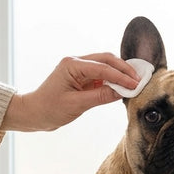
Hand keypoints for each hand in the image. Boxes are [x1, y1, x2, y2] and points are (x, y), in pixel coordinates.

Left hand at [0, 53, 139, 131]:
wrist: (34, 113)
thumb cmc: (49, 109)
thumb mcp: (76, 105)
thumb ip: (100, 96)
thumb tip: (121, 92)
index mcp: (72, 65)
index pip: (103, 68)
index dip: (121, 76)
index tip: (136, 85)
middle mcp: (76, 62)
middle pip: (107, 60)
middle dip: (124, 69)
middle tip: (139, 80)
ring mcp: (79, 68)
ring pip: (106, 65)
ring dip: (120, 73)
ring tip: (134, 83)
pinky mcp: (81, 77)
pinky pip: (102, 75)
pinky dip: (113, 79)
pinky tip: (122, 87)